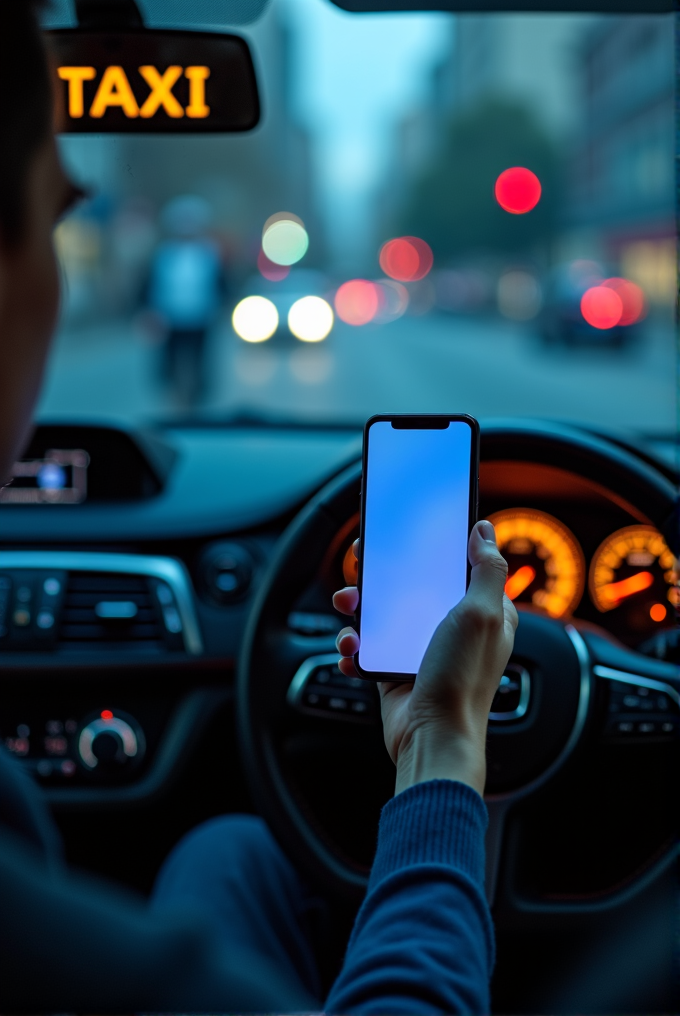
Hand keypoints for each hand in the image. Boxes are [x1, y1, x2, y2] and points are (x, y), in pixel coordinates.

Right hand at [332, 521, 517, 795]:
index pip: (456, 565)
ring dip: (359, 610)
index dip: (431, 546)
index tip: (406, 531)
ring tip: (348, 611)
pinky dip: (354, 648)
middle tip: (362, 568)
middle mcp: (451, 627)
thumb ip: (486, 569)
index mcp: (480, 610)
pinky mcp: (394, 669)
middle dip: (382, 576)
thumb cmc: (462, 681)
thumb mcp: (482, 614)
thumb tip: (484, 531)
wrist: (433, 737)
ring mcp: (419, 649)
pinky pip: (367, 648)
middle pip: (410, 585)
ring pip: (381, 614)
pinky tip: (353, 651)